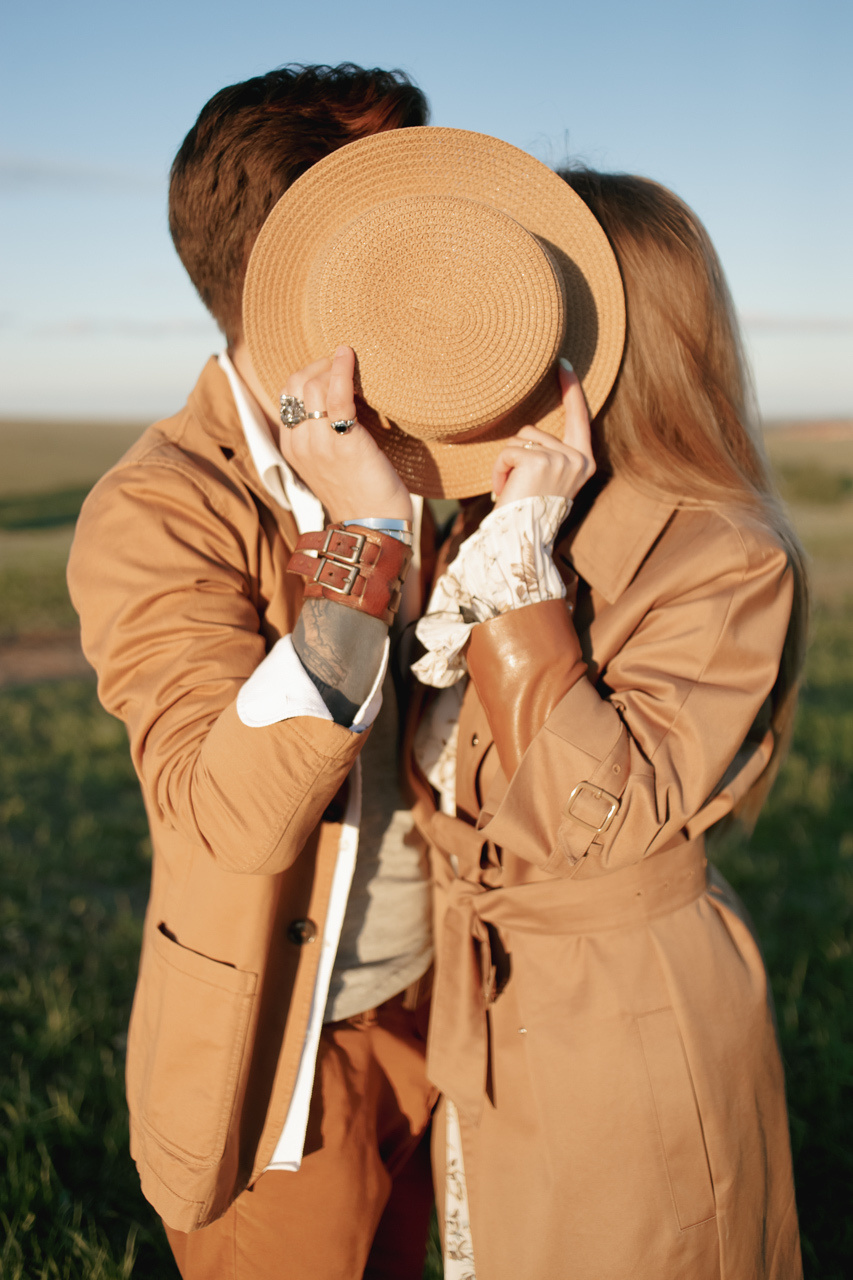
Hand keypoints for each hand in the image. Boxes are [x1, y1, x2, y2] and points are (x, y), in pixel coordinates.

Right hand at [278, 346, 412, 523]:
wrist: (375, 525)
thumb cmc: (362, 491)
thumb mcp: (332, 460)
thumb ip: (326, 432)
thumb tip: (340, 396)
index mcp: (291, 447)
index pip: (287, 395)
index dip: (309, 374)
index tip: (333, 369)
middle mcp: (299, 444)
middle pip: (295, 384)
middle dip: (318, 365)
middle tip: (343, 362)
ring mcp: (318, 443)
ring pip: (312, 386)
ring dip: (333, 367)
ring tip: (352, 362)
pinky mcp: (343, 442)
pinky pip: (336, 395)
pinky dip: (342, 370)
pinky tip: (349, 356)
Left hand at [491, 362, 595, 506]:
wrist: (520, 538)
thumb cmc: (529, 511)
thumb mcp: (550, 479)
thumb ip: (551, 453)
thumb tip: (532, 431)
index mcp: (584, 461)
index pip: (578, 417)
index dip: (571, 389)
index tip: (562, 363)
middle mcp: (577, 459)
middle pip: (534, 431)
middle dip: (517, 455)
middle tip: (517, 487)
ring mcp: (560, 459)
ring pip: (519, 440)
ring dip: (506, 464)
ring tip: (512, 490)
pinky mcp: (538, 461)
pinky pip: (507, 451)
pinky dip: (499, 470)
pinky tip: (504, 491)